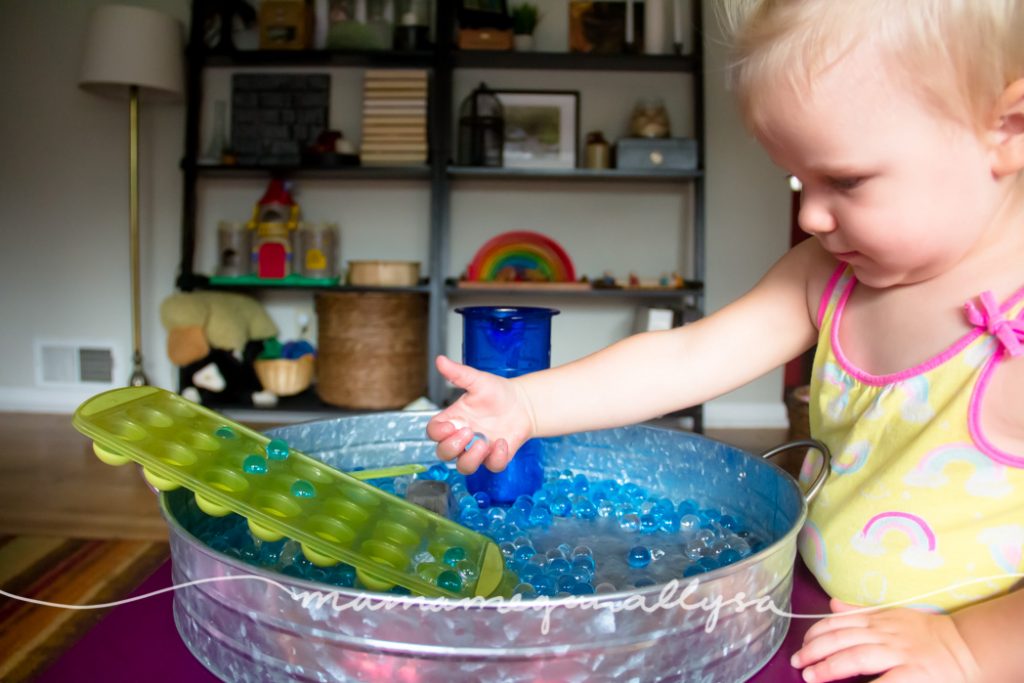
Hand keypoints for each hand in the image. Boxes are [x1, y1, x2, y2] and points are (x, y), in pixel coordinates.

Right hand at [425, 355, 535, 474]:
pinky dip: (496, 458)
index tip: (452, 425)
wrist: (523, 403)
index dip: (438, 433)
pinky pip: (492, 467)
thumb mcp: (477, 380)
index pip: (434, 433)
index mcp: (454, 419)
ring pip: (464, 467)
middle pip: (443, 454)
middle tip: (469, 432)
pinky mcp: (495, 456)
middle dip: (453, 447)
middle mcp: (463, 437)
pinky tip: (503, 443)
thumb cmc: (496, 392)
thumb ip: (458, 373)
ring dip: (471, 458)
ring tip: (484, 443)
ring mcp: (478, 449)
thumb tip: (440, 360)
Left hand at [792, 599, 980, 682]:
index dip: (815, 634)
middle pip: (840, 640)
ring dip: (828, 667)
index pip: (837, 623)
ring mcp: (898, 654)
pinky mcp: (912, 675)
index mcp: (878, 620)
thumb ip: (861, 613)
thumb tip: (832, 605)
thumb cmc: (927, 634)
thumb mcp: (893, 616)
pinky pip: (882, 682)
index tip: (801, 646)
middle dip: (814, 651)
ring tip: (810, 676)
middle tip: (797, 663)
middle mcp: (884, 634)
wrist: (967, 647)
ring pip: (854, 657)